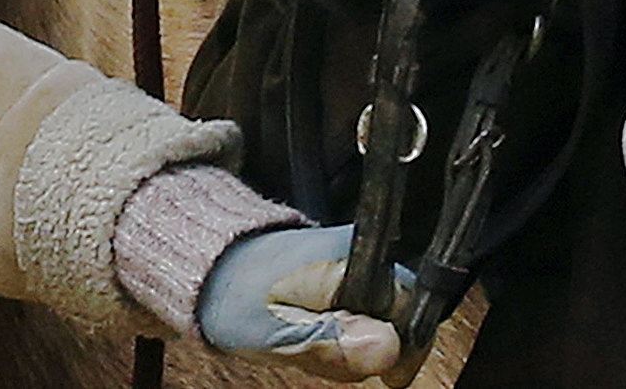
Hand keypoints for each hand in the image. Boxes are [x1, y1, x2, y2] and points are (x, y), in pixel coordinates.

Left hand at [196, 224, 403, 381]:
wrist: (212, 270)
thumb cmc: (237, 298)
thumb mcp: (279, 333)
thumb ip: (333, 342)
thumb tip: (387, 348)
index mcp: (352, 258)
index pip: (413, 300)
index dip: (406, 343)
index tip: (388, 375)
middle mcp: (361, 250)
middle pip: (400, 310)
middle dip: (378, 345)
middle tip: (330, 356)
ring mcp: (355, 257)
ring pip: (384, 312)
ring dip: (359, 340)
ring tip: (315, 343)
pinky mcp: (346, 268)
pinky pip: (365, 306)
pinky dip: (346, 329)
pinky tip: (317, 331)